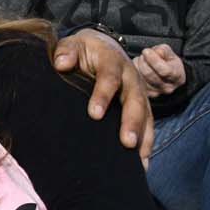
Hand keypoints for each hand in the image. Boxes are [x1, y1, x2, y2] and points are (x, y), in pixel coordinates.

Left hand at [53, 30, 154, 161]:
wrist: (101, 46)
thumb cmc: (82, 50)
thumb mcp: (73, 45)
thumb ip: (66, 52)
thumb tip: (61, 64)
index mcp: (112, 60)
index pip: (109, 77)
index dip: (103, 95)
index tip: (94, 114)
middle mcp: (131, 76)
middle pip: (134, 100)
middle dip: (131, 122)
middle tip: (127, 143)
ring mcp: (138, 91)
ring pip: (146, 115)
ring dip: (144, 137)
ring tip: (139, 162)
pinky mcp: (141, 104)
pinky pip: (148, 124)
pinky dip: (147, 144)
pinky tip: (142, 165)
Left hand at [133, 43, 185, 96]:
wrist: (168, 78)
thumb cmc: (170, 65)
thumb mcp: (171, 55)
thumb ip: (164, 51)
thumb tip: (155, 51)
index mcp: (176, 76)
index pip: (164, 70)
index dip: (153, 59)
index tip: (146, 51)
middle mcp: (166, 87)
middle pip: (148, 74)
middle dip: (142, 60)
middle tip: (143, 54)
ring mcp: (155, 92)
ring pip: (139, 77)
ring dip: (137, 65)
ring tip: (142, 59)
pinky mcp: (144, 94)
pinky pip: (134, 81)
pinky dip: (133, 71)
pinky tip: (138, 67)